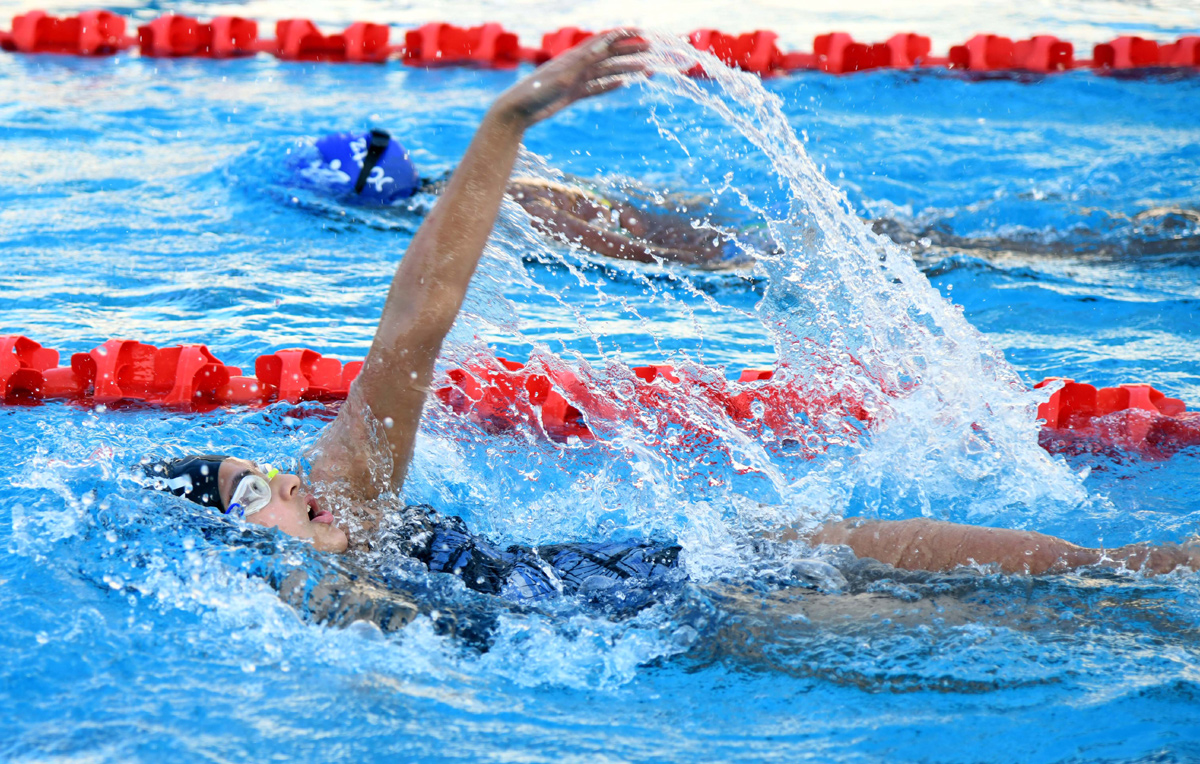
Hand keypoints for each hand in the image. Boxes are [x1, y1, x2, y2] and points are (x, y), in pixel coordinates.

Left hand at [496, 30, 648, 126]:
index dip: (623, 34)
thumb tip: (605, 45)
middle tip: (650, 50)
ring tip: (645, 69)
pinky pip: (596, 88)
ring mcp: (576, 79)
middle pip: (609, 54)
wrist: (518, 110)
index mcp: (575, 56)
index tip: (641, 32)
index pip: (604, 40)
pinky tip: (623, 84)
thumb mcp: (563, 75)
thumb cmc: (537, 91)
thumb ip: (584, 60)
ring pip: (606, 71)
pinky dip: (610, 85)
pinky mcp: (573, 93)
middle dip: (630, 50)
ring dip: (625, 68)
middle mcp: (577, 65)